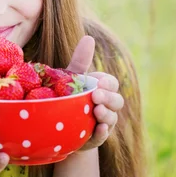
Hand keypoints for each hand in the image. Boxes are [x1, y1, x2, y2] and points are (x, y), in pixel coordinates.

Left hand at [66, 36, 123, 150]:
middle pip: (116, 101)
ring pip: (112, 119)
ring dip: (106, 115)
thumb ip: (80, 61)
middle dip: (108, 98)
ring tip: (97, 111)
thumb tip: (89, 38)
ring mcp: (103, 123)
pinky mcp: (94, 138)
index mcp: (102, 90)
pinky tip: (98, 128)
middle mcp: (106, 106)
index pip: (112, 84)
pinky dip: (102, 133)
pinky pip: (102, 136)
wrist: (58, 126)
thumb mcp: (71, 79)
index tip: (98, 82)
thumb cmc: (67, 97)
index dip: (108, 83)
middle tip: (96, 96)